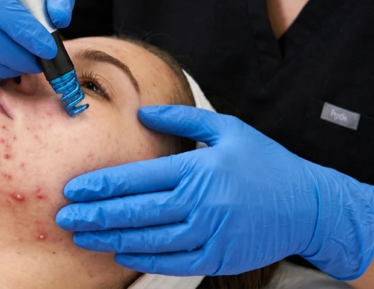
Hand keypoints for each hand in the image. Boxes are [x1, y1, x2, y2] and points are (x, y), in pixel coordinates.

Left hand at [56, 106, 373, 281]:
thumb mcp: (228, 129)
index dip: (101, 186)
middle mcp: (201, 204)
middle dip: (94, 216)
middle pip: (135, 213)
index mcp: (198, 169)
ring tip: (82, 237)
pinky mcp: (218, 257)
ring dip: (110, 240)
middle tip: (64, 217)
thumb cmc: (266, 163)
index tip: (74, 189)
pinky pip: (171, 262)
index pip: (138, 179)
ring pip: (147, 241)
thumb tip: (142, 112)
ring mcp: (209, 235)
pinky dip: (142, 259)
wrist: (309, 206)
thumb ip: (181, 118)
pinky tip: (120, 254)